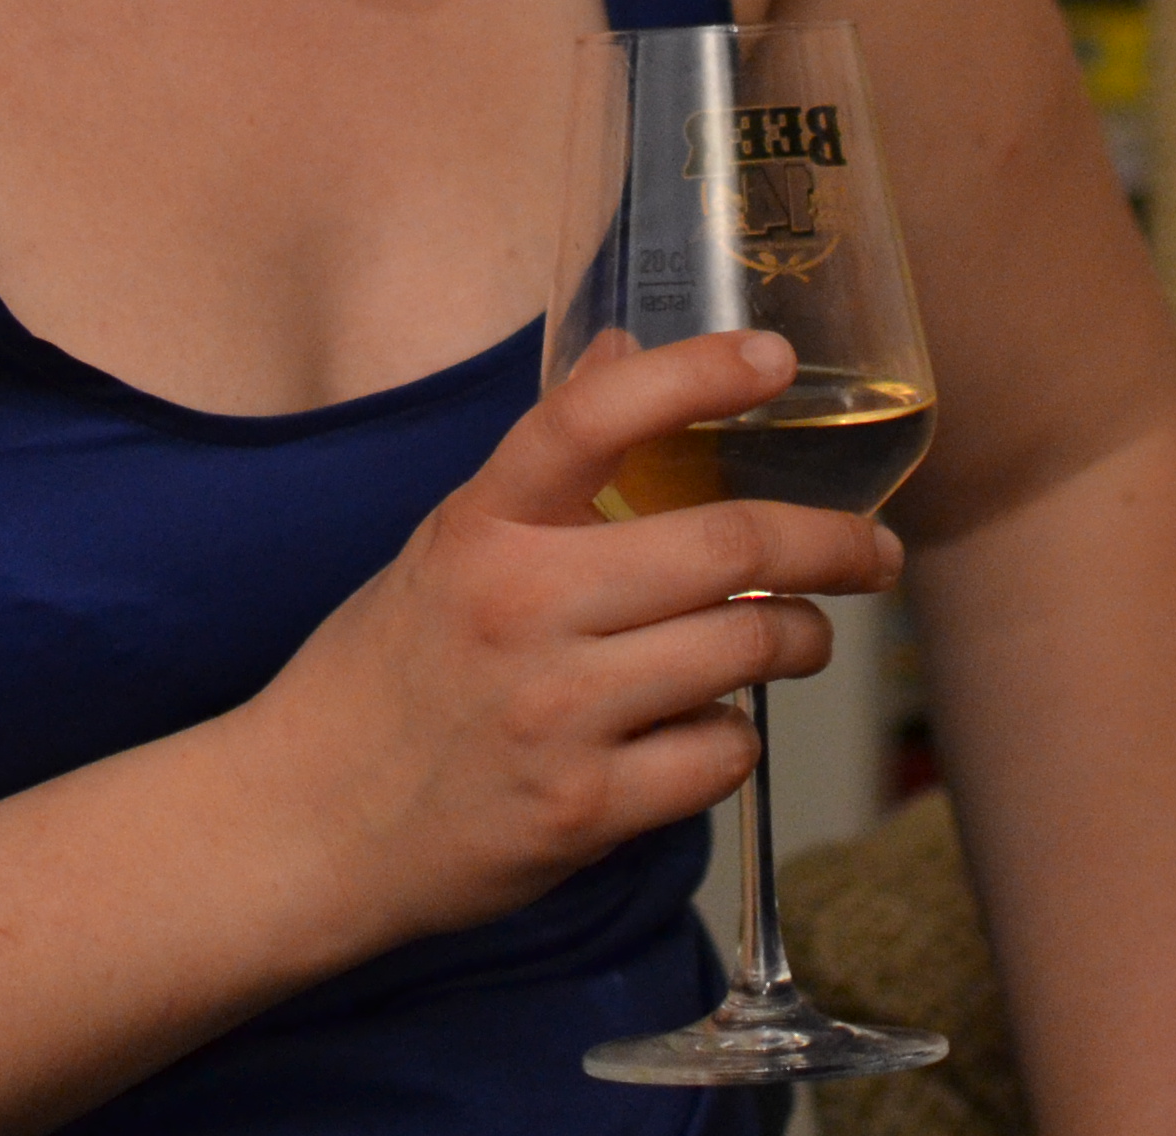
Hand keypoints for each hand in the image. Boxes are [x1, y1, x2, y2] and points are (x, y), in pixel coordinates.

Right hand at [234, 328, 906, 950]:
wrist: (302, 825)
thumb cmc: (382, 674)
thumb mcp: (444, 546)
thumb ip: (542, 462)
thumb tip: (622, 350)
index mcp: (481, 526)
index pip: (593, 416)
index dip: (696, 375)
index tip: (774, 358)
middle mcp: (520, 607)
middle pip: (725, 548)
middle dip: (830, 544)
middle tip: (872, 549)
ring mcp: (554, 713)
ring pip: (744, 653)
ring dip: (802, 641)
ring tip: (803, 640)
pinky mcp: (581, 810)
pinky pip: (717, 756)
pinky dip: (736, 738)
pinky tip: (710, 728)